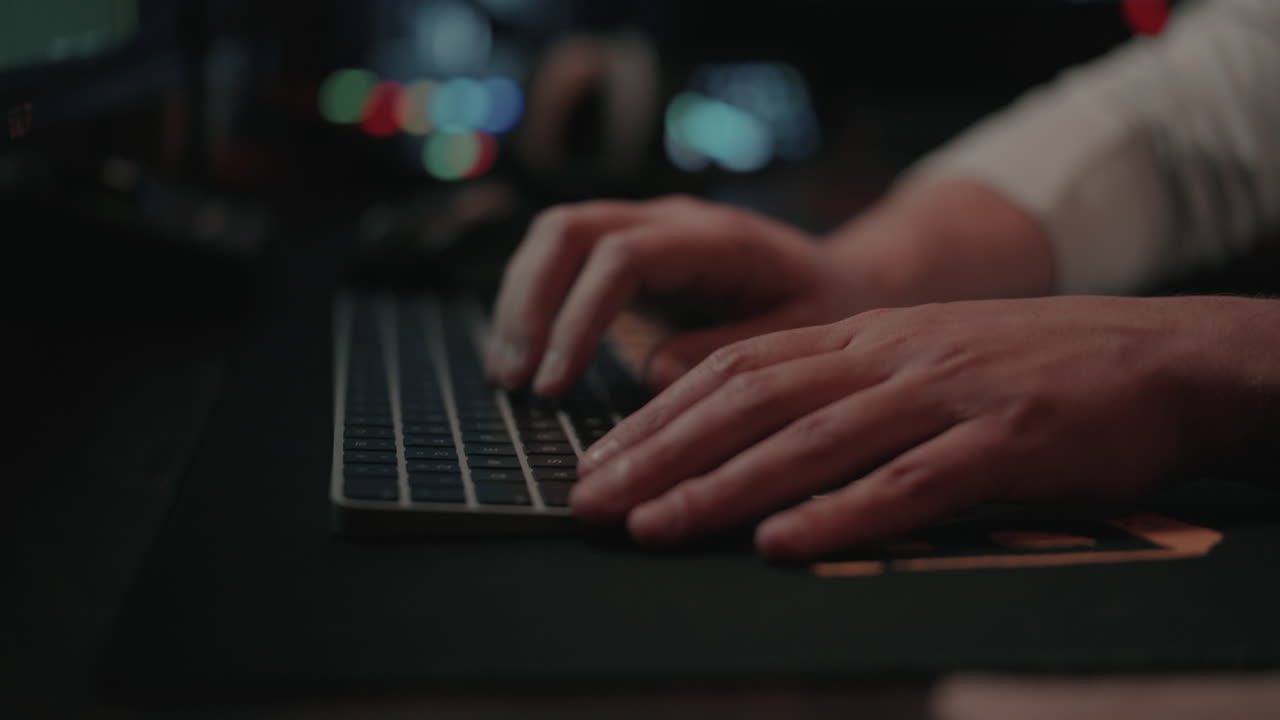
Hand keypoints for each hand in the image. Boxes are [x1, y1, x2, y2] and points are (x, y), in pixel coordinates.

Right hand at [485, 195, 874, 393]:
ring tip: (507, 374)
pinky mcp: (632, 253)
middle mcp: (673, 221)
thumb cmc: (830, 310)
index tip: (554, 383)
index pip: (622, 258)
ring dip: (520, 301)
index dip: (577, 317)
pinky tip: (524, 355)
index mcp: (718, 239)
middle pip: (570, 229)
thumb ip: (731, 354)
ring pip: (556, 236)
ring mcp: (647, 230)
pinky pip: (565, 258)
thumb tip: (651, 374)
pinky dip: (534, 302)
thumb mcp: (803, 339)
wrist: (845, 279)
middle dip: (529, 303)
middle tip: (513, 378)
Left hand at [572, 295, 1263, 557]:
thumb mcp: (920, 357)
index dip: (659, 417)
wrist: (1155, 355)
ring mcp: (943, 397)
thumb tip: (751, 432)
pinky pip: (910, 484)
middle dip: (660, 455)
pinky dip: (841, 514)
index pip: (736, 372)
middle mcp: (887, 359)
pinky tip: (782, 542)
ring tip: (654, 527)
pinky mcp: (1002, 443)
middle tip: (591, 502)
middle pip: (751, 403)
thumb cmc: (1027, 369)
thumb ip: (841, 386)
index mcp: (863, 339)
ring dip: (722, 487)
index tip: (600, 462)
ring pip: (812, 442)